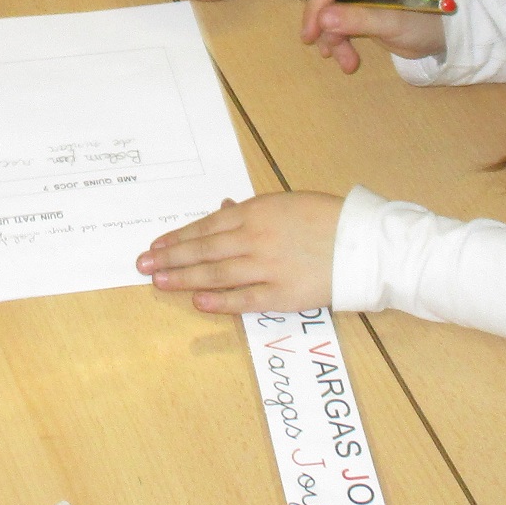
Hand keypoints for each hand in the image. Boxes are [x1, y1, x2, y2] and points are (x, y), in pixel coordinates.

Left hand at [138, 193, 343, 314]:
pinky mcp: (282, 294)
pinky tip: (198, 301)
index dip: (178, 238)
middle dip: (169, 258)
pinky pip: (245, 299)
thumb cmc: (325, 218)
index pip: (206, 226)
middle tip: (143, 266)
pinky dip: (219, 300)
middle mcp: (255, 238)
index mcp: (256, 212)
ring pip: (216, 272)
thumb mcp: (285, 203)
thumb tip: (220, 210)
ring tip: (159, 282)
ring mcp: (267, 267)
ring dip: (184, 278)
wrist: (362, 242)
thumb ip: (250, 210)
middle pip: (203, 249)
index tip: (155, 246)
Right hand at [299, 0, 446, 74]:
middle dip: (321, 23)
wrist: (444, 34)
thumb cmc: (425, 22)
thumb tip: (322, 19)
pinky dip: (337, 40)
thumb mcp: (394, 23)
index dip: (314, 8)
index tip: (311, 36)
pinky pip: (335, 22)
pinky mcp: (358, 10)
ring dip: (331, 38)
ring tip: (347, 62)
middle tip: (327, 49)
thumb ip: (358, 19)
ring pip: (325, 11)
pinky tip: (348, 59)